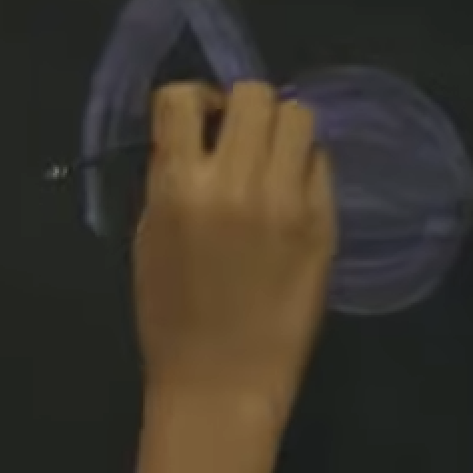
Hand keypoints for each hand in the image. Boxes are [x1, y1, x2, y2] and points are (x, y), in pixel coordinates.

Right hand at [131, 81, 337, 425]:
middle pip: (252, 94)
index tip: (193, 124)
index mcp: (179, 187)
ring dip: (278, 127)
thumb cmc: (168, 314)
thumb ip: (169, 180)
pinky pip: (320, 162)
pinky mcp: (324, 222)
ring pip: (298, 116)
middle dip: (240, 106)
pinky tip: (290, 194)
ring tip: (268, 159)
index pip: (182, 98)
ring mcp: (288, 200)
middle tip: (236, 137)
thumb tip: (192, 138)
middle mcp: (236, 182)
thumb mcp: (148, 236)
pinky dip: (303, 165)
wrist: (221, 378)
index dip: (188, 101)